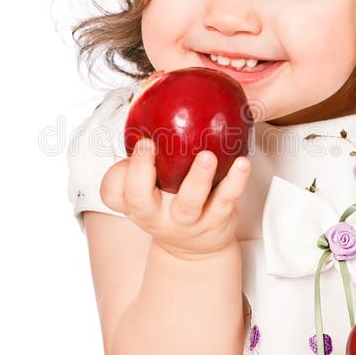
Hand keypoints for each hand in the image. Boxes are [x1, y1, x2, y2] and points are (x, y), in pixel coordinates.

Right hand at [100, 138, 250, 259]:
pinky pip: (226, 200)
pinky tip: (241, 163)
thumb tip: (149, 104)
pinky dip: (235, 182)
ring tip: (206, 157)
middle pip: (139, 200)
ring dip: (197, 178)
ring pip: (189, 202)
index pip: (113, 192)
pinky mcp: (215, 219)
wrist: (194, 250)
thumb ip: (143, 157)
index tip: (139, 143)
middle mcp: (156, 214)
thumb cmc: (167, 207)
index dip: (118, 172)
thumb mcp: (147, 188)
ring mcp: (187, 220)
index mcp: (136, 204)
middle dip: (141, 172)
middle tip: (148, 145)